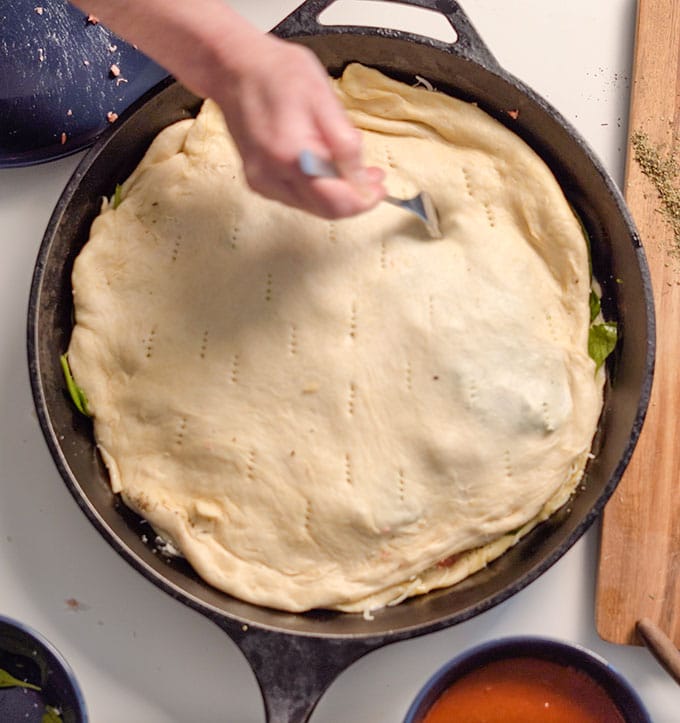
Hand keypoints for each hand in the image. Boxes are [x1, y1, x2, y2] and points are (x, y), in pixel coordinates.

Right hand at [211, 35, 385, 218]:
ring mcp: (262, 182)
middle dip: (354, 199)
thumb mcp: (322, 97)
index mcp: (292, 155)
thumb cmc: (277, 73)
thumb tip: (361, 175)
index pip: (336, 201)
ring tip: (353, 170)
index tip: (381, 188)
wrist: (233, 69)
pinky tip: (325, 168)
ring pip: (312, 207)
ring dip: (337, 195)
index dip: (364, 199)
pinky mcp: (258, 181)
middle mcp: (272, 176)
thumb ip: (343, 141)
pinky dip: (317, 190)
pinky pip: (297, 198)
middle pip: (326, 210)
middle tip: (373, 179)